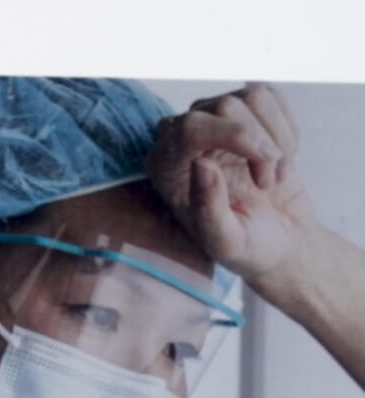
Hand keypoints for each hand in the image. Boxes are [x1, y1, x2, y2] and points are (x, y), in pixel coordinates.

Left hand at [146, 84, 316, 285]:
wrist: (277, 238)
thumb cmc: (245, 245)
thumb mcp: (225, 241)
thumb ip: (208, 209)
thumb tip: (201, 164)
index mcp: (165, 167)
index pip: (189, 128)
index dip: (234, 134)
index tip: (266, 160)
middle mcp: (181, 137)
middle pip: (225, 106)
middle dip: (260, 145)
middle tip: (267, 184)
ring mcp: (213, 120)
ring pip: (253, 97)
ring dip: (277, 139)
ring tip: (273, 176)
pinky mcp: (244, 113)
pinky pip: (272, 98)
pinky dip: (287, 130)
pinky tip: (280, 160)